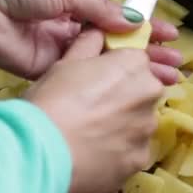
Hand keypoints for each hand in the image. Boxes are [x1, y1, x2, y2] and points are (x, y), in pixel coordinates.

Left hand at [0, 0, 181, 83]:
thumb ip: (99, 10)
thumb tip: (133, 22)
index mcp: (72, 2)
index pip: (115, 19)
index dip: (142, 28)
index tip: (169, 36)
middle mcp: (67, 28)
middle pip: (112, 46)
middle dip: (143, 55)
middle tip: (173, 66)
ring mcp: (56, 52)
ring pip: (100, 65)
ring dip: (129, 72)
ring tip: (161, 80)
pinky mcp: (43, 71)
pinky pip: (77, 76)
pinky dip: (101, 81)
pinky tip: (126, 86)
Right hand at [24, 29, 162, 192]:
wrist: (42, 152)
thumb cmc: (50, 101)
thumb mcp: (64, 64)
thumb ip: (89, 45)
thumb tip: (98, 31)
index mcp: (133, 64)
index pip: (136, 60)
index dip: (117, 71)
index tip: (99, 82)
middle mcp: (150, 94)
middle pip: (143, 92)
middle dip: (125, 98)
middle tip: (92, 110)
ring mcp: (147, 129)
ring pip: (140, 123)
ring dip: (124, 127)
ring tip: (91, 136)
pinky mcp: (141, 160)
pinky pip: (134, 152)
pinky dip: (120, 153)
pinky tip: (96, 155)